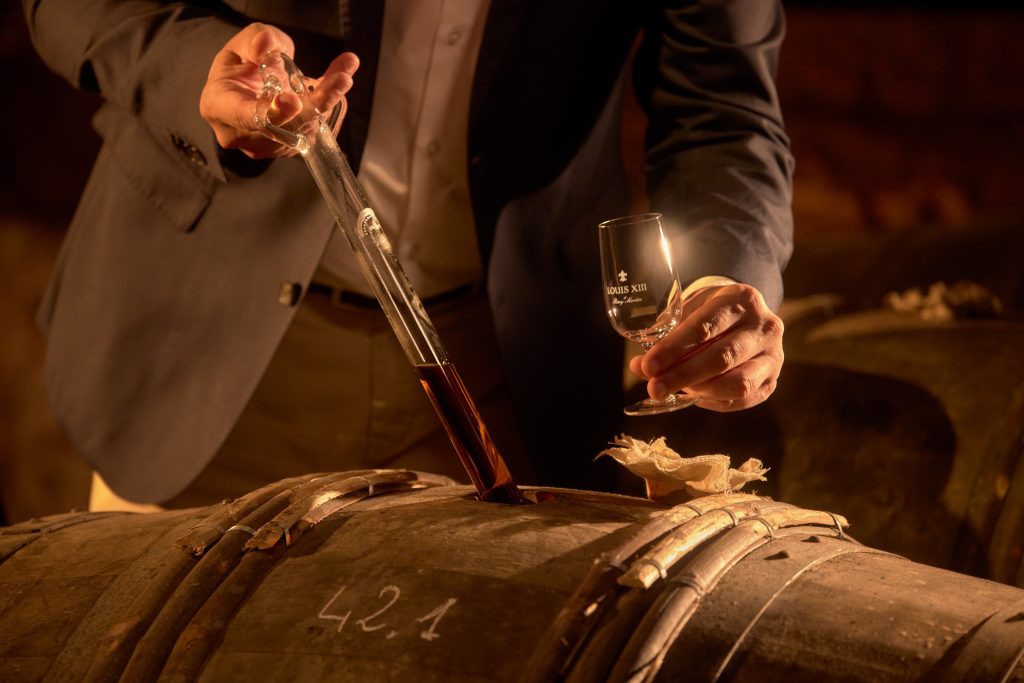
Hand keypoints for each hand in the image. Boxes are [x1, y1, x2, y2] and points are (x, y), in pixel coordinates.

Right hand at [199, 23, 358, 158]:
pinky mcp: (288, 148)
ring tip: (343, 75)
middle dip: (314, 104)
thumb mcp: (244, 43)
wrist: (246, 84)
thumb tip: (266, 45)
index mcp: (219, 106)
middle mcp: (240, 134)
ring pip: (303, 131)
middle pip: (283, 127)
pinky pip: (313, 131)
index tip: (294, 101)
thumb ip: (255, 40)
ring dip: (328, 103)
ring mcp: (266, 146)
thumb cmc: (241, 63)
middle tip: (340, 80)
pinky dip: (329, 107)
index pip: (245, 116)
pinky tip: (339, 82)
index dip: (271, 113)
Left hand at [629, 283, 783, 411]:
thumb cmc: (712, 311)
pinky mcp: (773, 380)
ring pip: (737, 383)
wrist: (747, 314)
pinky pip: (742, 399)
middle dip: (682, 376)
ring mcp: (773, 356)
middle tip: (654, 388)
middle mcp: (765, 327)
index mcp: (742, 300)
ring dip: (700, 391)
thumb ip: (667, 335)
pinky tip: (694, 396)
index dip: (673, 349)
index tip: (648, 365)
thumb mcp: (691, 309)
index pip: (705, 327)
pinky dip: (713, 401)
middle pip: (721, 358)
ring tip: (674, 390)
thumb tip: (639, 366)